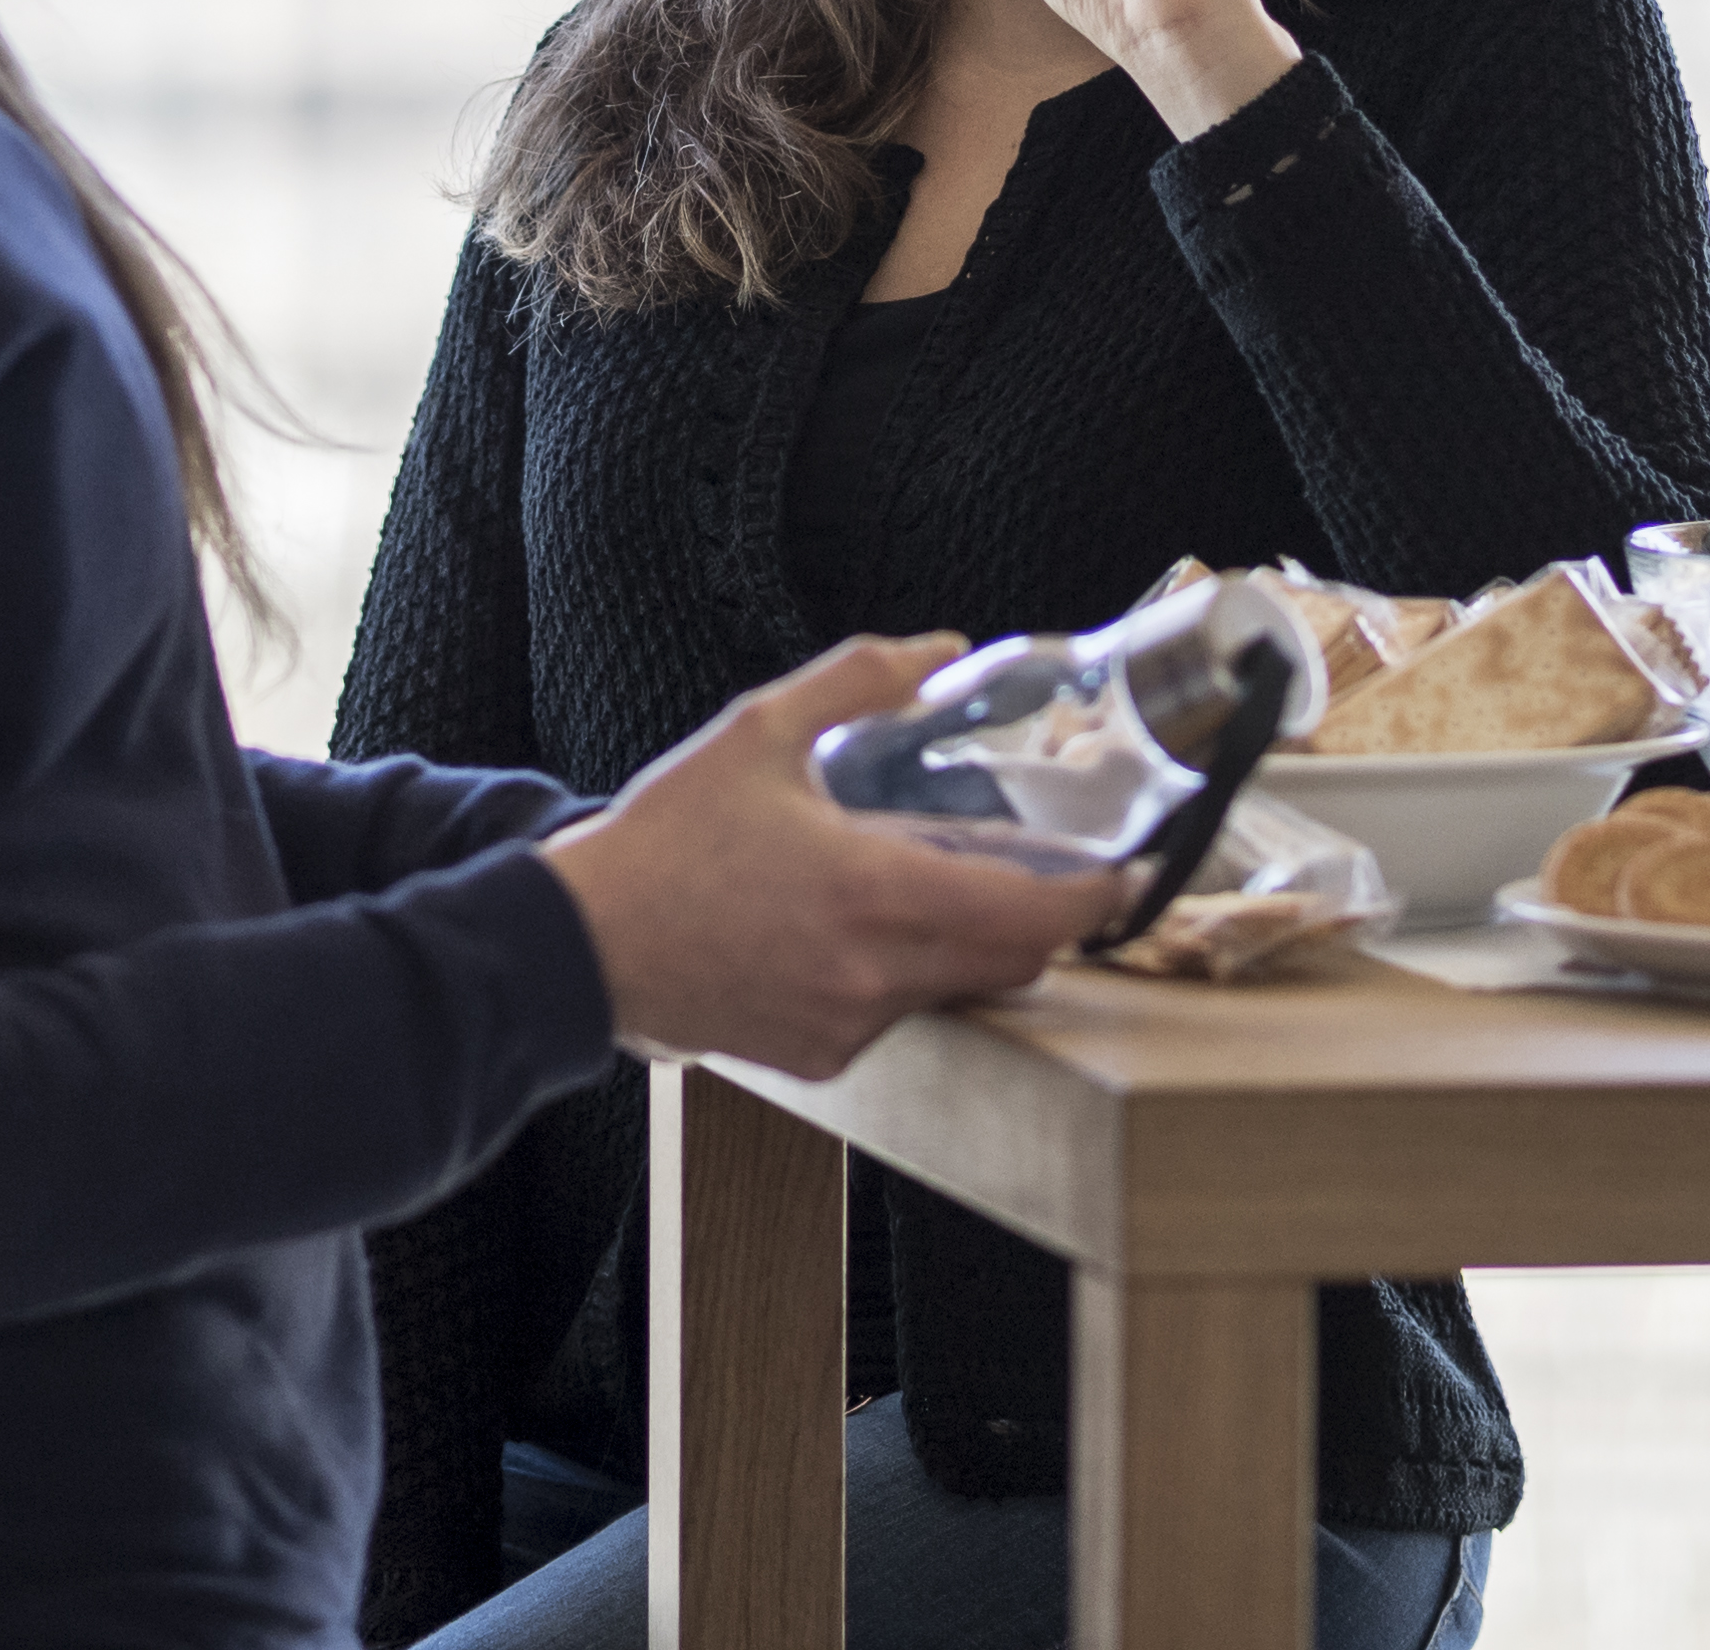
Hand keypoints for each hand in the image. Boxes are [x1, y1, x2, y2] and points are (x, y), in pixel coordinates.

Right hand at [537, 640, 1129, 1077]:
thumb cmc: (665, 840)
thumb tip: (940, 651)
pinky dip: (900, 978)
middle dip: (1037, 919)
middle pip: (1014, 961)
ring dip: (963, 946)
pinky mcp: (821, 1060)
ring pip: (957, 991)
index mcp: (875, 893)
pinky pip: (897, 1018)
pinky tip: (847, 934)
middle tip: (1040, 871)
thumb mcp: (757, 732)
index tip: (1128, 872)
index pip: (1034, 915)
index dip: (1097, 897)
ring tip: (920, 889)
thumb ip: (858, 681)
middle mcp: (877, 975)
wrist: (582, 949)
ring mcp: (851, 1026)